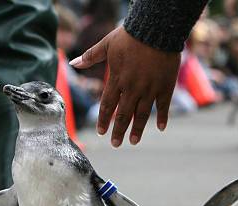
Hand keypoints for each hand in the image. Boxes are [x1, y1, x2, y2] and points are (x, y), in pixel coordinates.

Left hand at [70, 26, 180, 146]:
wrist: (155, 30)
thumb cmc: (130, 36)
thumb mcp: (107, 44)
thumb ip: (90, 56)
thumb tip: (73, 62)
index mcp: (117, 80)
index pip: (107, 105)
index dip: (104, 120)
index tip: (101, 132)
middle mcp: (132, 88)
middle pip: (124, 115)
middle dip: (119, 131)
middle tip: (115, 144)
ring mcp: (150, 89)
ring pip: (142, 115)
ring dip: (137, 130)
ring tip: (134, 141)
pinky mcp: (165, 87)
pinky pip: (163, 106)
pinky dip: (163, 118)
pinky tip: (160, 128)